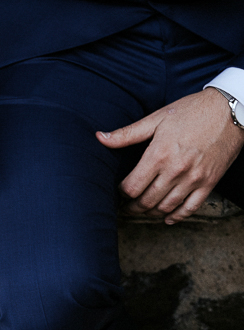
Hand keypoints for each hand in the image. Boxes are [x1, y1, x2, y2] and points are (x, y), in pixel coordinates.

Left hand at [97, 88, 243, 223]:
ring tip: (141, 211)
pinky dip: (177, 216)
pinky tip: (167, 218)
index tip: (117, 191)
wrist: (229, 111)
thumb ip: (127, 133)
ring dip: (151, 213)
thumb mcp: (156, 119)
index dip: (121, 192)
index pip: (132, 186)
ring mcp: (194, 179)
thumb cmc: (190, 112)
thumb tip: (99, 138)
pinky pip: (191, 208)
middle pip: (147, 200)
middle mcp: (176, 170)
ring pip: (167, 207)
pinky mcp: (209, 183)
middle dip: (132, 207)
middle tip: (124, 208)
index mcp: (159, 155)